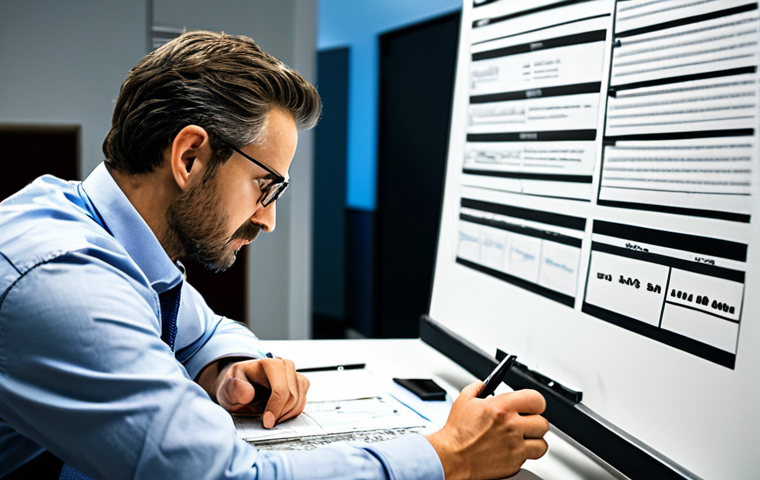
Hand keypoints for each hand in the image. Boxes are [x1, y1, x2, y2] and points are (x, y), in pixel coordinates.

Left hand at [199, 357, 309, 428]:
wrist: (240, 388)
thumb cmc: (234, 388)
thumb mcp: (226, 390)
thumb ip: (233, 390)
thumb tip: (248, 393)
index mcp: (267, 364)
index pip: (280, 389)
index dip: (275, 408)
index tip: (267, 423)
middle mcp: (283, 365)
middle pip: (292, 395)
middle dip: (281, 413)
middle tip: (267, 423)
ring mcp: (293, 373)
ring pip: (299, 398)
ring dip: (287, 414)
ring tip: (272, 419)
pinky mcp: (299, 383)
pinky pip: (302, 400)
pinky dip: (292, 412)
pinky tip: (279, 415)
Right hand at [426, 382, 548, 479]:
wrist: (452, 457)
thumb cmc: (457, 432)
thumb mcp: (464, 400)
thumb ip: (478, 388)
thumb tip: (484, 383)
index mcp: (501, 408)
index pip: (536, 400)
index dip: (535, 402)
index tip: (531, 405)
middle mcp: (511, 427)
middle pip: (543, 423)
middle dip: (534, 422)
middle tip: (524, 423)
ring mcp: (515, 447)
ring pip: (542, 443)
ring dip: (533, 440)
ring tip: (522, 438)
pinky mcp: (514, 463)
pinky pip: (531, 457)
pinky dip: (524, 454)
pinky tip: (513, 449)